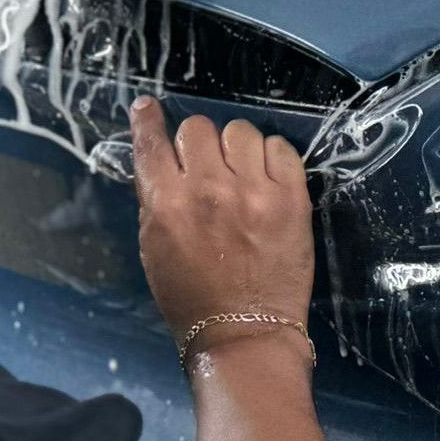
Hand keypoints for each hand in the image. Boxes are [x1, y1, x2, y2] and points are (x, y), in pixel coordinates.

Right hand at [131, 99, 314, 358]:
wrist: (245, 333)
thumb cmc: (191, 298)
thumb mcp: (154, 250)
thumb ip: (155, 201)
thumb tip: (158, 159)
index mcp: (167, 205)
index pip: (151, 144)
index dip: (147, 120)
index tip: (149, 107)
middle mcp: (208, 189)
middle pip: (198, 128)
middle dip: (199, 144)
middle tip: (207, 165)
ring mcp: (253, 191)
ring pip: (240, 131)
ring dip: (236, 148)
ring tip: (241, 172)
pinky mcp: (292, 198)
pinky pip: (281, 148)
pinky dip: (272, 157)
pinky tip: (267, 177)